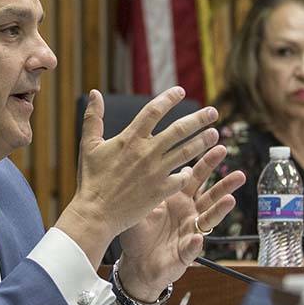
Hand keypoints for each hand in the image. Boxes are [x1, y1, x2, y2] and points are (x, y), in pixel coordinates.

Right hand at [56, 87, 218, 266]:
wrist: (95, 213)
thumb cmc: (91, 180)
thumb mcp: (88, 145)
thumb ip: (93, 118)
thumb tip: (94, 92)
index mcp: (129, 139)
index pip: (153, 111)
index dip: (168, 99)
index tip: (180, 91)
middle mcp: (146, 152)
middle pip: (179, 130)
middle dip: (198, 119)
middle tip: (213, 112)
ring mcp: (155, 172)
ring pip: (186, 152)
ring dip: (202, 142)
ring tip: (215, 134)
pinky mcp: (160, 191)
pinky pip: (181, 179)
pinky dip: (189, 174)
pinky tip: (195, 170)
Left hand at [116, 146, 244, 304]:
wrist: (137, 263)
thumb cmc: (139, 231)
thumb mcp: (141, 203)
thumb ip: (148, 183)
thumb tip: (151, 157)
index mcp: (178, 197)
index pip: (195, 176)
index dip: (206, 162)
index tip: (216, 145)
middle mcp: (189, 212)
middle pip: (210, 195)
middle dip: (224, 184)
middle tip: (238, 173)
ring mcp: (190, 232)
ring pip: (210, 219)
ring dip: (220, 210)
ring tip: (230, 200)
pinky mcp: (185, 253)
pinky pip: (191, 248)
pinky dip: (193, 243)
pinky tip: (195, 238)